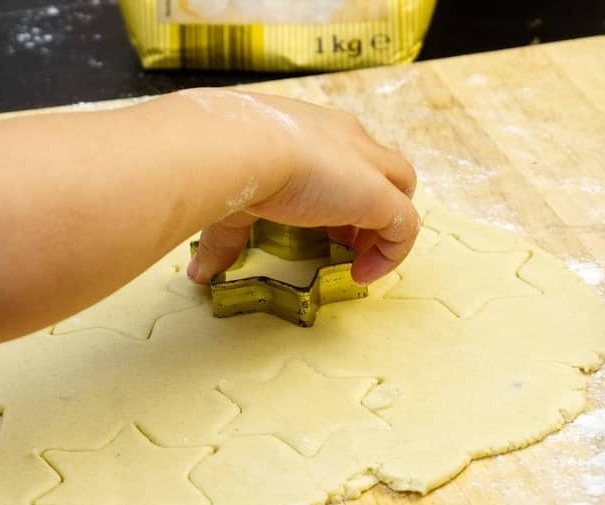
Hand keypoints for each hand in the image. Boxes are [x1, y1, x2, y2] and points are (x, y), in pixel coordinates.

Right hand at [182, 89, 418, 284]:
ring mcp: (369, 167)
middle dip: (368, 206)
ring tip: (355, 261)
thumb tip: (198, 272)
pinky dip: (390, 254)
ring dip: (382, 229)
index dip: (339, 191)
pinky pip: (405, 227)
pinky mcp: (380, 197)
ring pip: (400, 193)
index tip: (318, 225)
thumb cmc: (225, 159)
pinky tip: (360, 274)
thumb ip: (224, 236)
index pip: (345, 155)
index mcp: (315, 130)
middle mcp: (348, 140)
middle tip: (339, 240)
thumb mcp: (230, 197)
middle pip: (382, 170)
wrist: (238, 147)